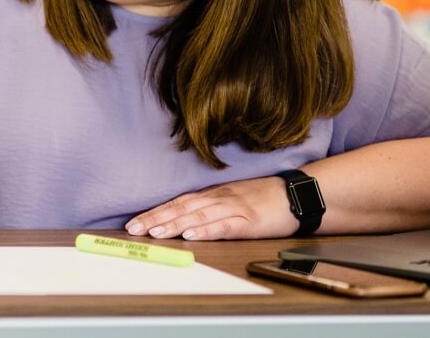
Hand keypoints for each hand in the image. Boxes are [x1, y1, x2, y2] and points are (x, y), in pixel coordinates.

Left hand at [124, 175, 295, 240]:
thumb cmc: (263, 199)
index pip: (176, 203)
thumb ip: (209, 207)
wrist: (296, 195)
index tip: (133, 223)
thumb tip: (183, 219)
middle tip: (133, 229)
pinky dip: (206, 230)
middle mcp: (218, 199)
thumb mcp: (231, 199)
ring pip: (198, 217)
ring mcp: (233, 209)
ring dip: (174, 224)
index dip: (154, 213)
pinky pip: (224, 226)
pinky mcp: (249, 221)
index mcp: (212, 196)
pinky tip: (191, 235)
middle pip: (181, 209)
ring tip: (155, 233)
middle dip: (155, 219)